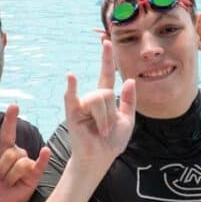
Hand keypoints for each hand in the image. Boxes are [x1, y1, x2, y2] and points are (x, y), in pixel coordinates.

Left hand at [0, 104, 51, 201]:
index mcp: (5, 149)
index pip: (8, 132)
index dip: (10, 119)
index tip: (14, 106)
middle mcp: (18, 153)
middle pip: (9, 154)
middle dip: (0, 169)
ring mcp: (27, 163)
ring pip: (18, 164)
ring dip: (9, 177)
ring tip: (9, 183)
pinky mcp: (35, 174)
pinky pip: (39, 164)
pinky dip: (43, 158)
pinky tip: (45, 151)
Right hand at [64, 40, 135, 169]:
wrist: (100, 159)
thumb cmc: (112, 142)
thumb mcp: (128, 120)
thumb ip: (129, 100)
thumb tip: (129, 79)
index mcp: (105, 99)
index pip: (106, 75)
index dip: (107, 59)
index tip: (107, 42)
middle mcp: (92, 98)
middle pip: (106, 92)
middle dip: (111, 114)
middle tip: (107, 131)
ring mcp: (81, 105)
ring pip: (98, 99)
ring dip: (104, 119)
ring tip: (101, 132)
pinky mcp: (72, 113)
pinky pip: (72, 98)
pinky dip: (71, 87)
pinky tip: (71, 76)